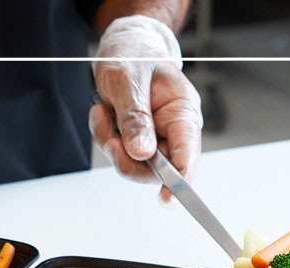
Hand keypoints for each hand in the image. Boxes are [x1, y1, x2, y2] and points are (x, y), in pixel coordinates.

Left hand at [91, 15, 202, 199]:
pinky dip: (103, 135)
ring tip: (103, 113)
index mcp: (182, 113)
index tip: (167, 196)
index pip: (188, 154)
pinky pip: (116, 153)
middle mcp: (171, 130)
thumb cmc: (134, 57)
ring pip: (131, 164)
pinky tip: (102, 112)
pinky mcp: (133, 140)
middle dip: (127, 158)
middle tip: (110, 139)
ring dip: (110, 143)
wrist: (123, 48)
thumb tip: (143, 153)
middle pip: (156, 169)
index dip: (180, 179)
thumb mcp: (131, 82)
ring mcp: (153, 138)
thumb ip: (136, 118)